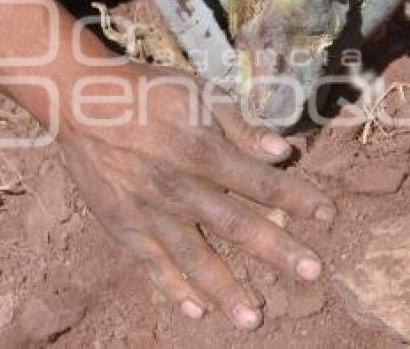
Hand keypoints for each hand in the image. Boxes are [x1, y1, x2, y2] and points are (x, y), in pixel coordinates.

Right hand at [57, 63, 335, 329]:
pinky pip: (151, 263)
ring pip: (193, 257)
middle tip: (311, 274)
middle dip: (276, 250)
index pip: (259, 181)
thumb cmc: (147, 92)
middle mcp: (178, 187)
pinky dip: (172, 288)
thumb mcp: (199, 93)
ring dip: (226, 288)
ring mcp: (148, 212)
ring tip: (252, 318)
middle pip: (236, 225)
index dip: (297, 197)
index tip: (328, 214)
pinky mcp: (122, 226)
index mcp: (201, 150)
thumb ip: (241, 126)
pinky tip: (195, 310)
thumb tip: (283, 152)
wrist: (82, 102)